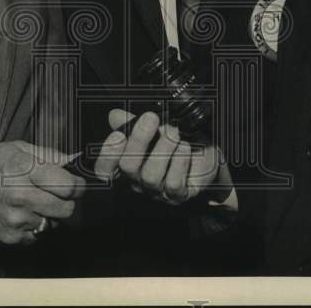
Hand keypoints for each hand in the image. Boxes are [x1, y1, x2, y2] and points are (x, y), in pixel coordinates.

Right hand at [0, 140, 84, 245]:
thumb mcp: (14, 148)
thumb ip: (46, 154)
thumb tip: (72, 159)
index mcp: (25, 171)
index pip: (69, 186)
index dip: (77, 185)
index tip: (76, 184)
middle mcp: (22, 197)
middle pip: (66, 209)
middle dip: (67, 201)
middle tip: (59, 195)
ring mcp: (15, 220)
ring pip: (53, 223)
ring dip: (50, 215)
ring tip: (35, 203)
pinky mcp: (9, 237)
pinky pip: (36, 236)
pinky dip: (35, 227)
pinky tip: (23, 215)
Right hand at [92, 110, 230, 205]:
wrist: (204, 152)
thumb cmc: (173, 141)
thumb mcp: (152, 128)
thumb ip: (131, 123)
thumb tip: (114, 115)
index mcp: (128, 164)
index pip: (105, 169)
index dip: (108, 155)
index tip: (118, 135)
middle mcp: (139, 181)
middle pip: (128, 167)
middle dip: (138, 140)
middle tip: (151, 118)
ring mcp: (158, 190)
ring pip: (151, 176)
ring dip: (164, 148)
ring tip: (174, 132)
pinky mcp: (179, 195)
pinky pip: (174, 184)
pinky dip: (180, 162)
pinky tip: (185, 148)